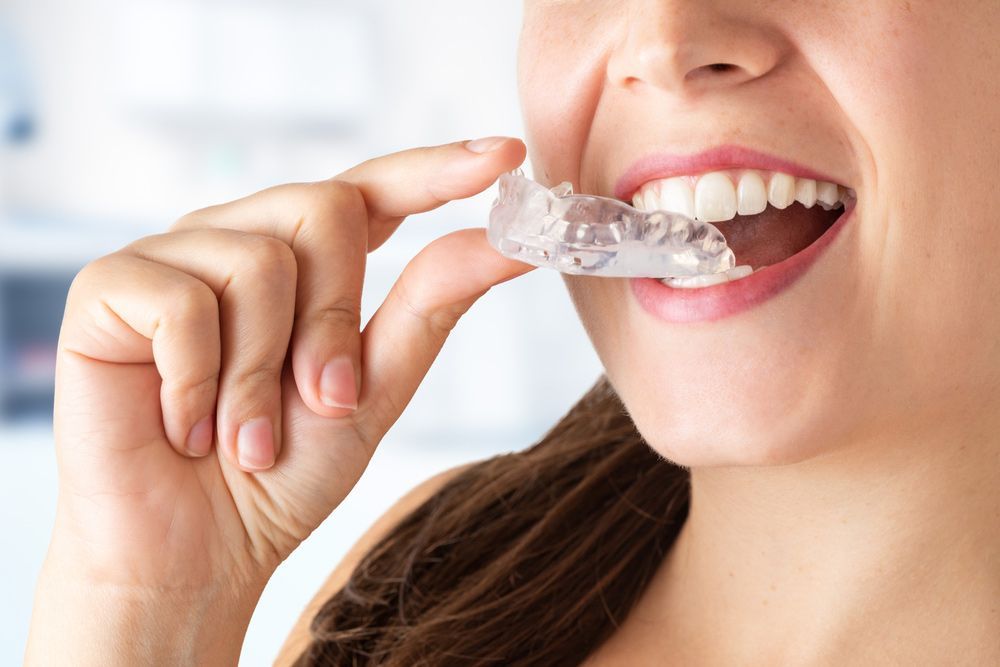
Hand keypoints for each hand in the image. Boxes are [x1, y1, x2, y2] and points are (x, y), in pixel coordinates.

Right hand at [28, 137, 533, 663]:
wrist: (194, 551)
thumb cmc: (281, 472)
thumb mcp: (374, 388)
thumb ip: (430, 306)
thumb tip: (502, 242)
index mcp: (306, 261)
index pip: (374, 188)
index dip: (436, 169)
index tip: (506, 156)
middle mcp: (240, 238)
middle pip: (324, 207)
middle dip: (333, 322)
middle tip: (319, 402)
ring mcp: (174, 256)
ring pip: (258, 259)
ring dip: (262, 375)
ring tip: (243, 434)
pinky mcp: (109, 287)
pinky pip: (182, 302)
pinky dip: (198, 383)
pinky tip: (185, 427)